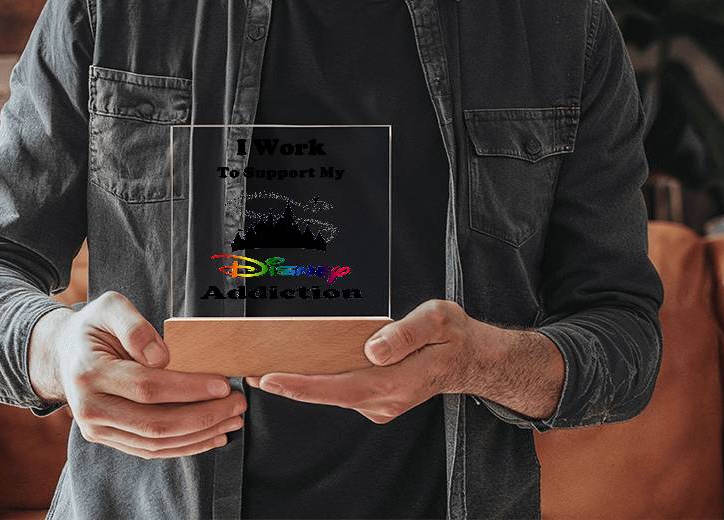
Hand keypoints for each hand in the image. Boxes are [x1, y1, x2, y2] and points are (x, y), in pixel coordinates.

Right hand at [30, 291, 246, 458]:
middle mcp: (90, 409)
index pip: (146, 388)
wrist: (64, 354)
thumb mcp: (109, 306)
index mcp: (90, 374)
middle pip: (154, 423)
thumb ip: (134, 325)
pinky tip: (211, 436)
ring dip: (199, 435)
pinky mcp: (109, 439)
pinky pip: (150, 449)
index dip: (187, 388)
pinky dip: (184, 446)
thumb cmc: (94, 326)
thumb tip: (162, 357)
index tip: (222, 384)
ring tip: (232, 420)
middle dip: (202, 416)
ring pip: (155, 443)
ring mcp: (98, 430)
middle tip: (237, 404)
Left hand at [245, 299, 478, 423]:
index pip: (339, 388)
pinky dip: (320, 381)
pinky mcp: (378, 399)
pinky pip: (342, 391)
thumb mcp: (438, 320)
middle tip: (252, 373)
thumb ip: (405, 333)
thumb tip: (372, 348)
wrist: (472, 359)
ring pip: (333, 394)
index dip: (302, 385)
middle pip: (328, 394)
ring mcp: (381, 403)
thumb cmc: (454, 337)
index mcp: (396, 383)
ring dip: (302, 384)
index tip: (271, 380)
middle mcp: (385, 400)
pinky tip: (304, 368)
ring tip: (268, 369)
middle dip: (290, 385)